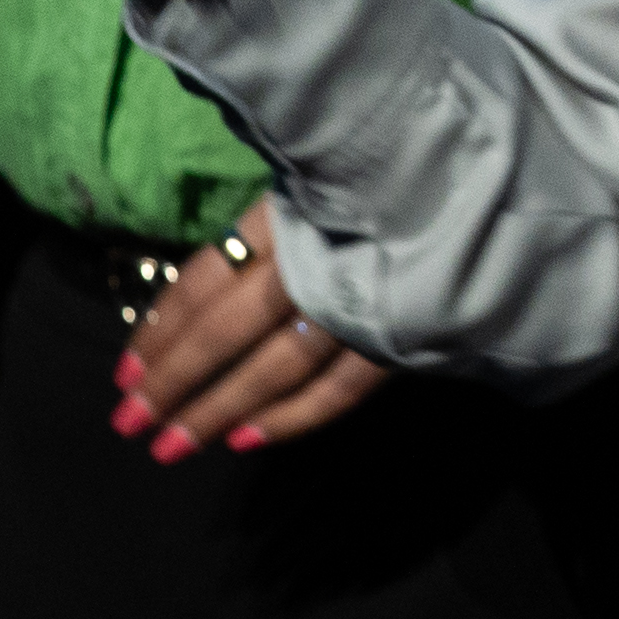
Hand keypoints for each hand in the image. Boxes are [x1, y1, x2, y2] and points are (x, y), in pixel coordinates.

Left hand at [111, 193, 385, 459]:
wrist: (492, 178)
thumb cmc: (398, 174)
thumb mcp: (323, 176)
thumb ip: (275, 222)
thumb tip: (209, 273)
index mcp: (291, 211)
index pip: (206, 277)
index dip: (161, 327)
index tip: (125, 372)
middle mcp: (317, 253)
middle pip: (227, 328)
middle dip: (174, 380)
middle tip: (128, 423)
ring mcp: (360, 295)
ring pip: (273, 365)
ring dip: (219, 409)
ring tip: (173, 445)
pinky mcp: (399, 329)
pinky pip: (338, 386)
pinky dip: (292, 416)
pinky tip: (248, 439)